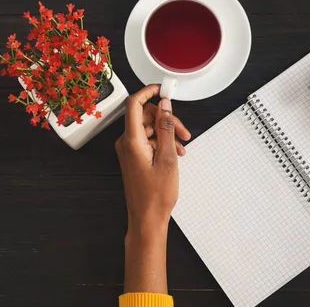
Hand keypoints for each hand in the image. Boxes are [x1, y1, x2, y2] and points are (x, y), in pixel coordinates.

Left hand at [116, 84, 190, 293]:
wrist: (147, 218)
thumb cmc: (155, 196)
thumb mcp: (168, 158)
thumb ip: (166, 128)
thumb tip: (164, 106)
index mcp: (131, 141)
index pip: (134, 104)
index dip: (149, 92)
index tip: (163, 89)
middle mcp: (126, 143)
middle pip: (145, 116)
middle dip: (166, 119)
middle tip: (183, 131)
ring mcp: (129, 150)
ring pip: (149, 128)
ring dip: (167, 133)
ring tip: (182, 147)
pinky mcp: (133, 157)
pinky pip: (148, 140)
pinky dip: (162, 142)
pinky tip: (175, 152)